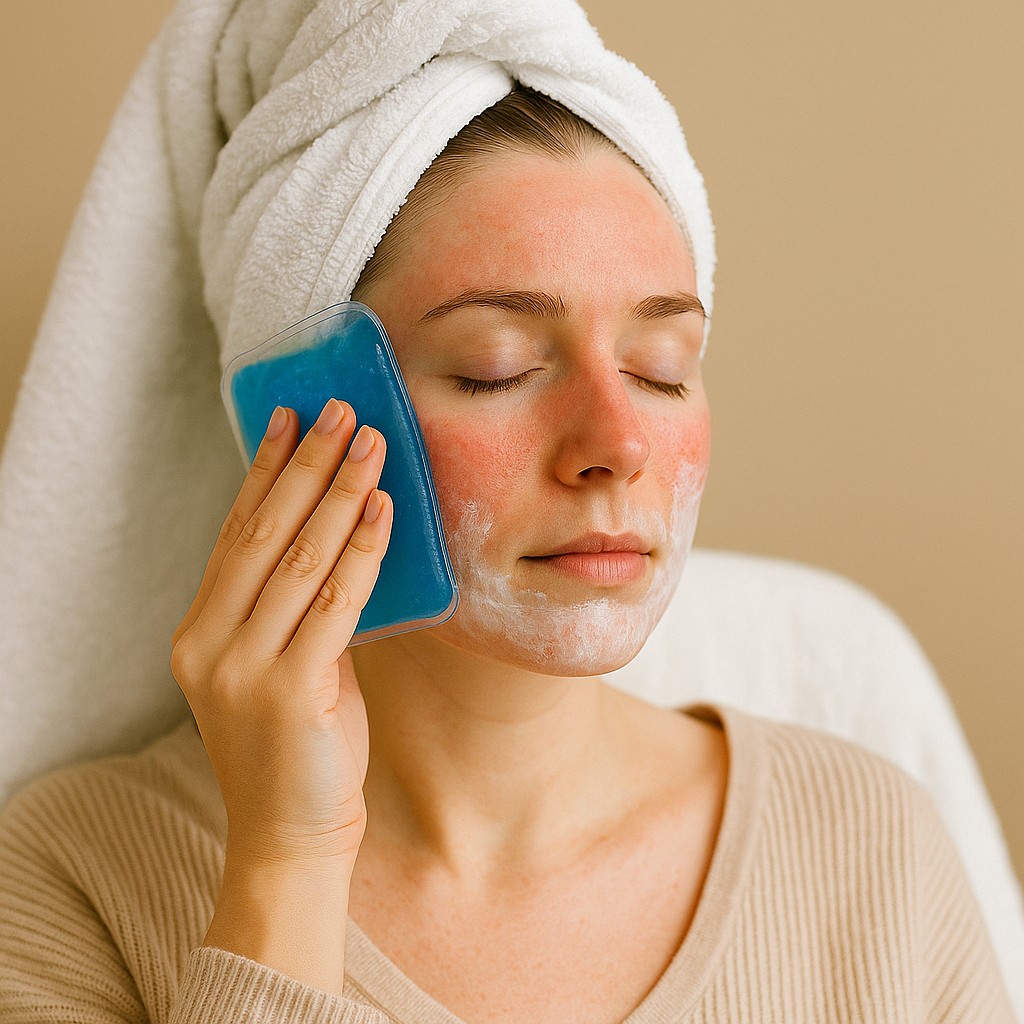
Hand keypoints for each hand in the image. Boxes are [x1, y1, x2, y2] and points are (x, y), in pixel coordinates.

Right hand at [169, 399, 391, 990]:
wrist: (290, 835)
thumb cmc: (298, 746)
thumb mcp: (282, 666)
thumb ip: (296, 609)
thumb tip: (341, 534)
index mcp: (200, 631)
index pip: (236, 533)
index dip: (265, 471)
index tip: (290, 418)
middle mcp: (209, 642)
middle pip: (263, 532)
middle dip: (305, 464)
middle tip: (340, 409)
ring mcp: (242, 667)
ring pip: (298, 557)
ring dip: (338, 491)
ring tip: (369, 442)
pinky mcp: (287, 690)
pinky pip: (334, 601)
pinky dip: (361, 550)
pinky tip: (381, 508)